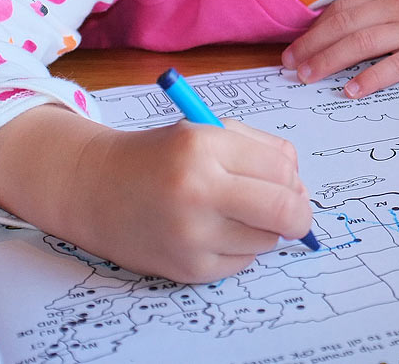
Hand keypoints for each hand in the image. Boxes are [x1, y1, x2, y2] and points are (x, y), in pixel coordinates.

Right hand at [0, 106, 313, 282]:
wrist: (97, 187)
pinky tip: (215, 229)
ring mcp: (192, 236)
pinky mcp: (188, 269)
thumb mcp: (207, 131)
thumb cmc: (160, 154)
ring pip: (268, 240)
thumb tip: (301, 187)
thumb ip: (261, 150)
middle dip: (299, 212)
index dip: (293, 175)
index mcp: (203, 146)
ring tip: (236, 210)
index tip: (287, 178)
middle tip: (293, 208)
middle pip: (286, 211)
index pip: (283, 168)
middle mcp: (197, 192)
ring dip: (265, 228)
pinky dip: (241, 247)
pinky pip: (243, 261)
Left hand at [282, 0, 398, 97]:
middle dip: (313, 46)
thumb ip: (375, 6)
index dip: (314, 29)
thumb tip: (337, 28)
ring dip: (330, 60)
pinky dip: (370, 78)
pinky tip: (351, 90)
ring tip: (308, 76)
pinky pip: (394, 66)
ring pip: (362, 44)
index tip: (294, 47)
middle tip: (290, 66)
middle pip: (345, 25)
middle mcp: (396, 6)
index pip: (342, 9)